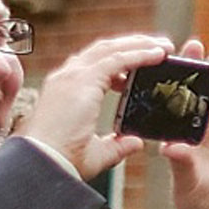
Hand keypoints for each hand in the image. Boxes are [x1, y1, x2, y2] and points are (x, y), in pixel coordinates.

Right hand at [24, 32, 171, 183]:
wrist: (44, 164)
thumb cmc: (63, 162)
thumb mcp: (97, 153)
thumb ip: (117, 146)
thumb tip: (135, 142)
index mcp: (67, 90)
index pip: (96, 65)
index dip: (121, 60)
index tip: (144, 62)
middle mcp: (68, 77)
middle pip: (104, 50)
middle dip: (133, 45)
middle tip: (160, 47)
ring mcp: (73, 76)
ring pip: (112, 49)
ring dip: (140, 45)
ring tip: (164, 47)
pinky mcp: (83, 79)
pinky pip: (118, 60)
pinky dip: (140, 54)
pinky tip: (159, 55)